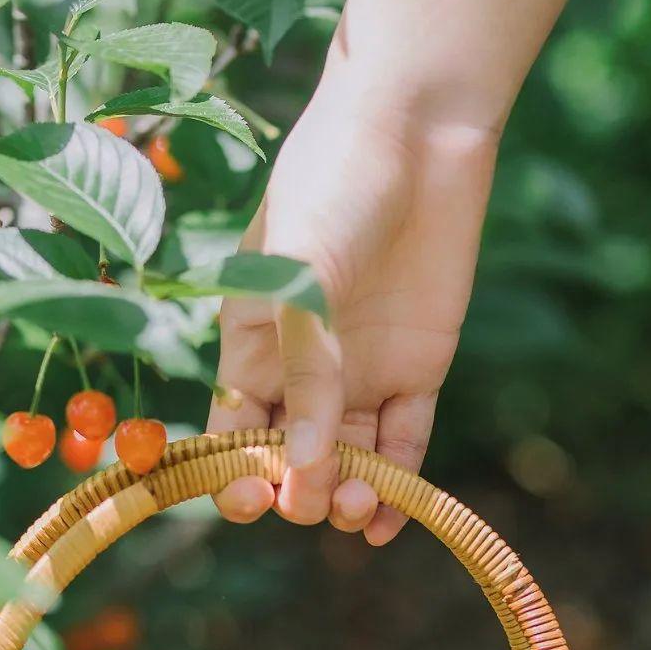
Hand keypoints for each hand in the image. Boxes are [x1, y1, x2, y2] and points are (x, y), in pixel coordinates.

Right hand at [207, 91, 497, 543]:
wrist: (418, 128)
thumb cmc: (333, 184)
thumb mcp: (302, 275)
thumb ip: (304, 370)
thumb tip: (300, 464)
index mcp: (249, 347)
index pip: (233, 434)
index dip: (238, 475)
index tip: (256, 496)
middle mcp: (301, 372)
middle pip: (291, 462)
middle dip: (299, 493)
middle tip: (318, 496)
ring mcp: (359, 376)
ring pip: (347, 464)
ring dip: (348, 499)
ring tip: (362, 504)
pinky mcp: (416, 372)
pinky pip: (403, 446)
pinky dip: (399, 488)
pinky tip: (389, 521)